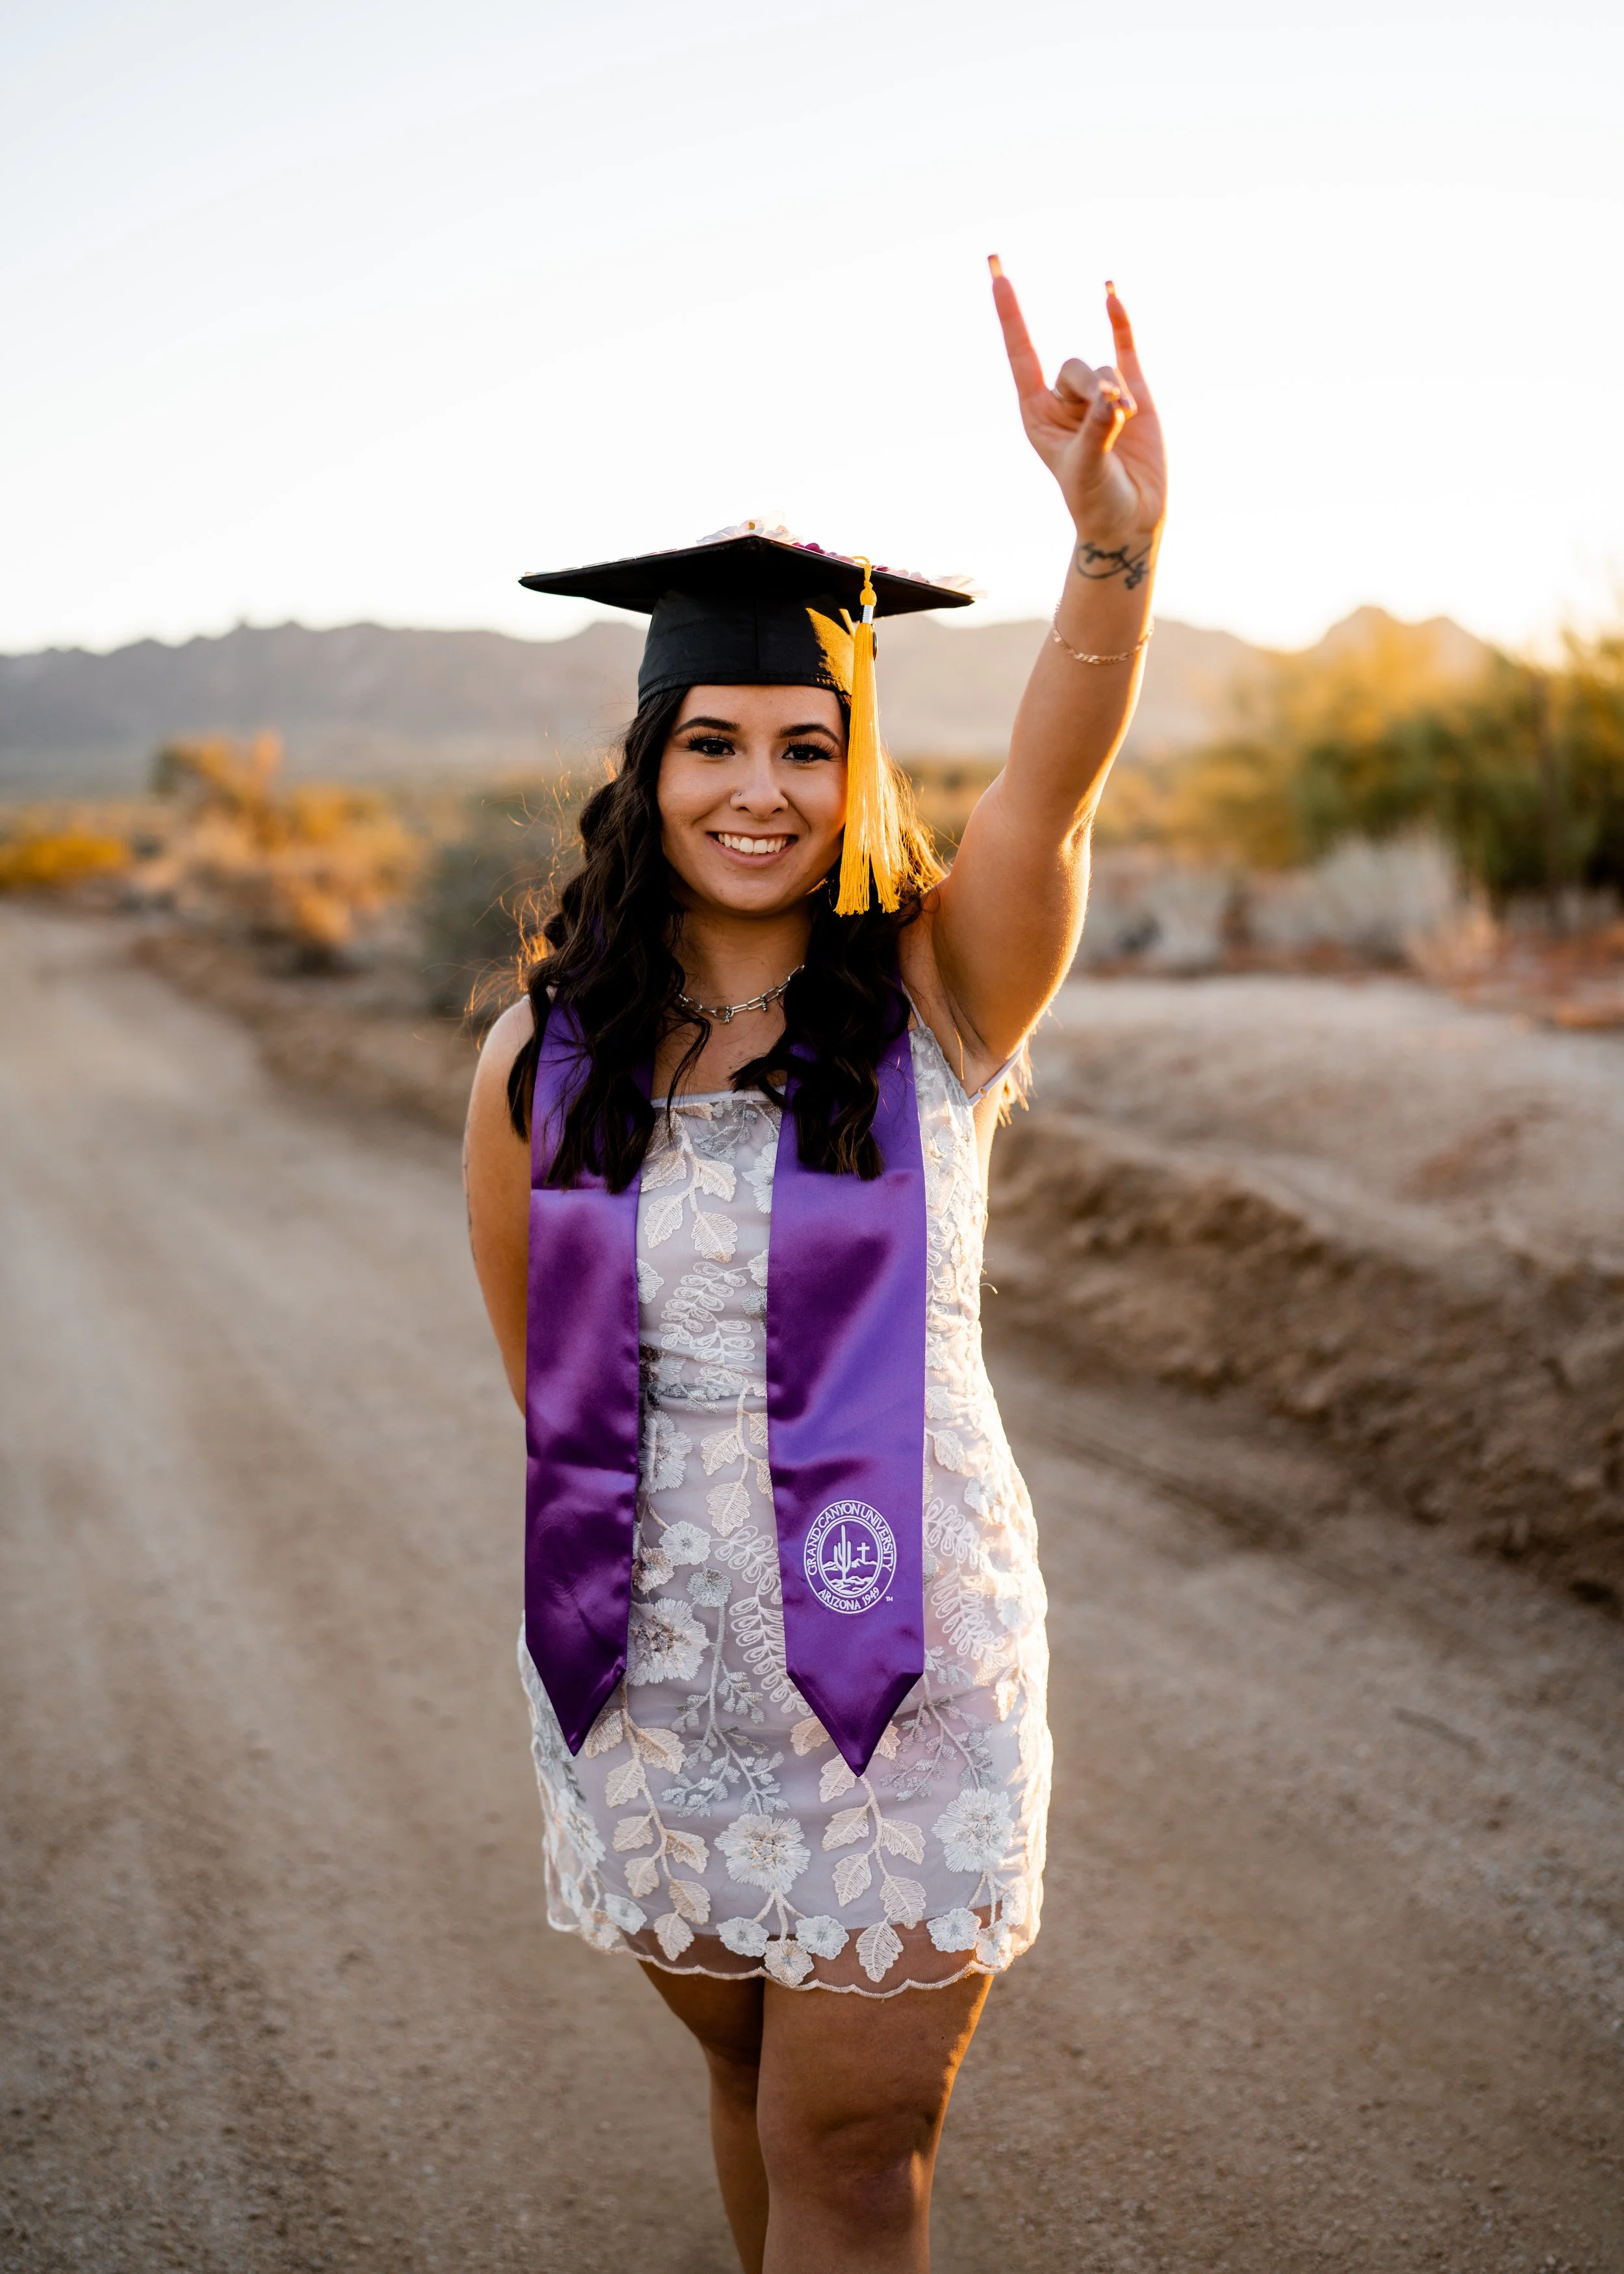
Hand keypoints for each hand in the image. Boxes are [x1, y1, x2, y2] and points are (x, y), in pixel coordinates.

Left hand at [990, 260, 1166, 556]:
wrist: (1131, 518)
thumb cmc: (1097, 499)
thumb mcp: (1088, 468)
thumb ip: (1096, 430)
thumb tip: (1109, 398)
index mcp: (1037, 414)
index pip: (1020, 353)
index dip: (1011, 313)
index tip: (996, 271)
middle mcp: (1062, 400)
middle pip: (1072, 366)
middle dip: (1090, 387)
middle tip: (1108, 417)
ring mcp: (1096, 394)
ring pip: (1103, 369)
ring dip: (1116, 394)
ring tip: (1125, 425)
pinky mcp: (1131, 391)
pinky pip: (1124, 347)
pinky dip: (1119, 322)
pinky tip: (1109, 292)